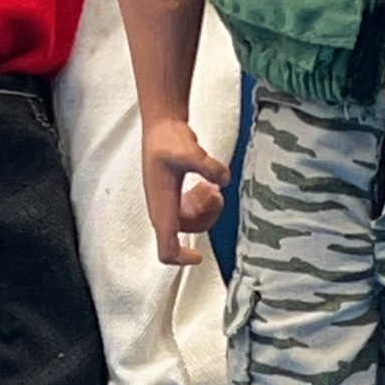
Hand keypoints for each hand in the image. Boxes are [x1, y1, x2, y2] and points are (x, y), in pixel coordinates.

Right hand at [142, 116, 230, 265]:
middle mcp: (163, 210)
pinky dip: (204, 202)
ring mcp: (169, 204)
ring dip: (207, 209)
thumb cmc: (167, 139)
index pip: (166, 247)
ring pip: (192, 223)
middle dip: (205, 218)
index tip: (198, 256)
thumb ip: (207, 166)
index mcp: (161, 207)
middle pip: (186, 234)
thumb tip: (222, 180)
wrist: (161, 126)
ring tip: (211, 186)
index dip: (181, 258)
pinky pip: (193, 211)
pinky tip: (207, 184)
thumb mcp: (189, 152)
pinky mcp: (176, 197)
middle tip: (213, 193)